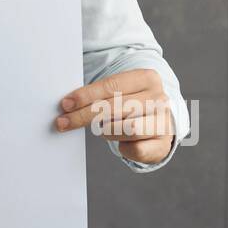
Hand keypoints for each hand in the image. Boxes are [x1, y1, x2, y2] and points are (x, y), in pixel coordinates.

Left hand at [54, 68, 174, 164]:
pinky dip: (123, 147)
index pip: (112, 85)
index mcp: (147, 78)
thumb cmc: (132, 104)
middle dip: (84, 116)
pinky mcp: (163, 144)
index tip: (65, 104)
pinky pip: (135, 149)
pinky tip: (121, 141)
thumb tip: (68, 103)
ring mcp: (164, 122)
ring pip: (127, 129)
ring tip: (103, 129)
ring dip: (107, 131)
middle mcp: (159, 98)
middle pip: (115, 108)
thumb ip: (100, 93)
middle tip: (64, 122)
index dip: (86, 95)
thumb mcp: (121, 91)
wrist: (160, 121)